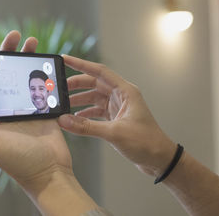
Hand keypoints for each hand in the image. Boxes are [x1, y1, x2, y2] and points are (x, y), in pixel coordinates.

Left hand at [0, 25, 97, 214]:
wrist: (50, 172)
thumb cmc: (18, 162)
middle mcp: (7, 104)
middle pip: (5, 69)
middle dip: (7, 49)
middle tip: (14, 35)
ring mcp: (27, 104)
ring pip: (25, 72)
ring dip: (27, 55)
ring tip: (31, 41)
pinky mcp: (46, 106)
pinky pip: (42, 82)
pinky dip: (43, 69)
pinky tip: (45, 59)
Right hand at [58, 55, 176, 176]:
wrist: (159, 159)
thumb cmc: (146, 142)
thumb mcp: (114, 133)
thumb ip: (87, 126)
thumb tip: (64, 120)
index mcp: (125, 91)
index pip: (100, 71)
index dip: (81, 64)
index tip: (65, 59)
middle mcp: (121, 96)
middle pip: (94, 84)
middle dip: (76, 85)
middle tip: (59, 88)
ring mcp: (118, 107)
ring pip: (94, 98)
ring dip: (79, 101)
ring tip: (63, 104)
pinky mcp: (116, 118)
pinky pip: (96, 111)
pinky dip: (85, 114)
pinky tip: (75, 119)